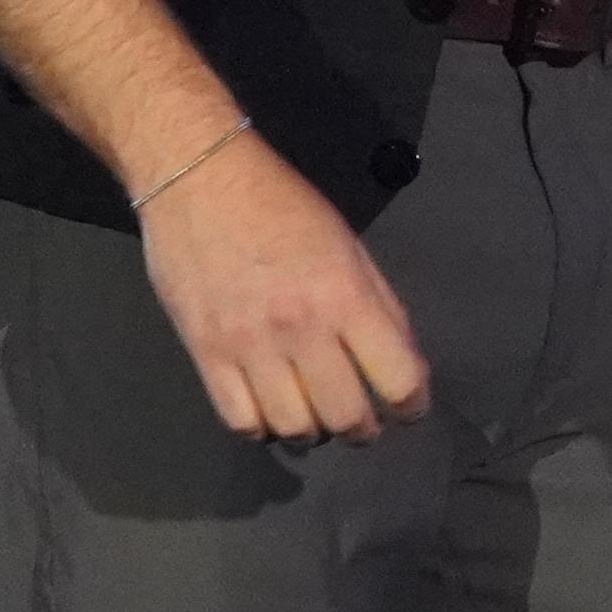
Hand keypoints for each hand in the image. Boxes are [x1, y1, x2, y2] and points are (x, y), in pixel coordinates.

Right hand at [137, 139, 429, 445]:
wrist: (199, 178)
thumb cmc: (283, 206)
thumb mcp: (350, 247)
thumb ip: (380, 307)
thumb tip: (403, 364)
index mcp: (346, 296)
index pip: (398, 379)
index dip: (412, 405)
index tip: (408, 408)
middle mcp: (300, 328)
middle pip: (345, 417)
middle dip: (364, 429)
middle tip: (363, 422)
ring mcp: (249, 345)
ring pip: (293, 428)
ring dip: (314, 433)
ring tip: (316, 419)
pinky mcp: (205, 352)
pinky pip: (240, 420)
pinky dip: (263, 428)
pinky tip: (272, 413)